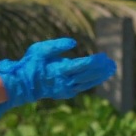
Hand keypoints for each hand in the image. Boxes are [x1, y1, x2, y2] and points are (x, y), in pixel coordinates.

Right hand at [0, 38, 116, 107]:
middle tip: (112, 63)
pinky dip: (93, 81)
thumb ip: (57, 45)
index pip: (82, 66)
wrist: (23, 85)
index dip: (95, 61)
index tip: (103, 56)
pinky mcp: (67, 93)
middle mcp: (65, 81)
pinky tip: (100, 76)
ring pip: (88, 82)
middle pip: (88, 75)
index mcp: (59, 70)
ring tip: (111, 70)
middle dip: (101, 69)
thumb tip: (74, 42)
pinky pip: (83, 87)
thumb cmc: (31, 64)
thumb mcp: (40, 49)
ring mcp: (66, 89)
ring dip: (100, 76)